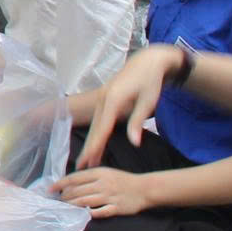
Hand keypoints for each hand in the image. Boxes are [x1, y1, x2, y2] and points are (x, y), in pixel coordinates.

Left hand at [54, 165, 153, 218]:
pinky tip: (82, 215)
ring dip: (72, 206)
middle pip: (77, 191)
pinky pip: (100, 212)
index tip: (50, 189)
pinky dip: (90, 213)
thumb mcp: (106, 172)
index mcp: (99, 173)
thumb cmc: (122, 180)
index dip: (60, 184)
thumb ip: (90, 176)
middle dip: (64, 197)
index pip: (75, 178)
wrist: (145, 188)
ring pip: (85, 201)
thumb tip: (70, 183)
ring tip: (65, 208)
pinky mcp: (117, 208)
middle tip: (58, 201)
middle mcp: (103, 184)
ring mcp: (110, 197)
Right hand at [77, 44, 175, 164]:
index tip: (88, 161)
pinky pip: (97, 120)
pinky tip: (94, 144)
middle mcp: (102, 99)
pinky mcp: (103, 100)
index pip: (102, 128)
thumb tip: (134, 143)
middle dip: (88, 148)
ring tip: (86, 162)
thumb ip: (137, 122)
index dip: (95, 146)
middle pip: (94, 128)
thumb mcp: (148, 102)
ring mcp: (101, 99)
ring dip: (91, 143)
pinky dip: (95, 134)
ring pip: (94, 125)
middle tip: (81, 168)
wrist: (147, 62)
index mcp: (113, 100)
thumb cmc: (150, 82)